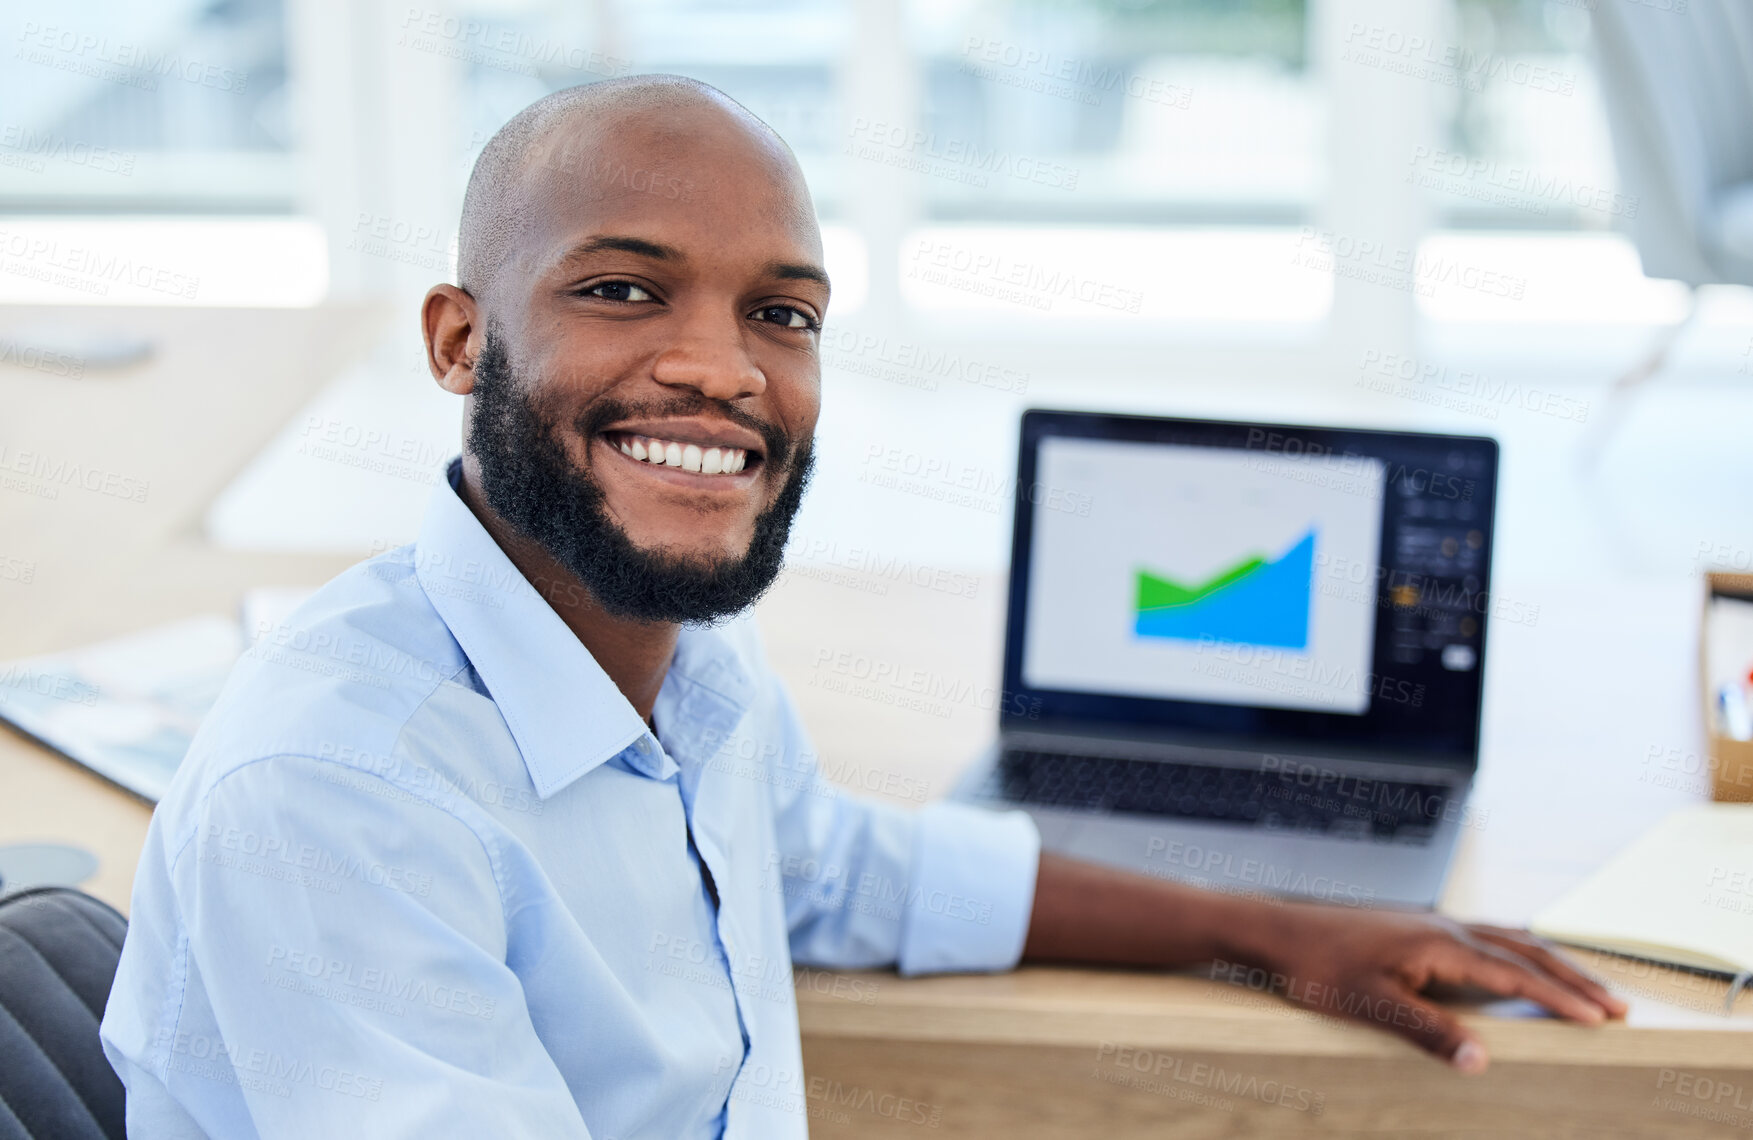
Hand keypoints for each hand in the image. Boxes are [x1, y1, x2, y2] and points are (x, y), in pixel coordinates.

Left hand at [1246, 905, 1627, 1072]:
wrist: (1278, 931)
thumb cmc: (1317, 969)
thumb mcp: (1369, 1006)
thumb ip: (1426, 1032)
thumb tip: (1481, 1061)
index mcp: (1439, 946)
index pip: (1514, 976)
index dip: (1560, 999)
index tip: (1603, 1020)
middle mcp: (1443, 928)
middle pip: (1523, 951)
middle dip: (1572, 979)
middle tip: (1618, 1006)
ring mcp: (1430, 924)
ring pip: (1506, 939)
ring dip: (1549, 962)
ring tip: (1583, 984)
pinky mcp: (1416, 927)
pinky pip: (1483, 935)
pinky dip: (1516, 949)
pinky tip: (1515, 961)